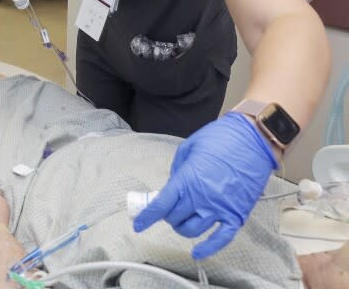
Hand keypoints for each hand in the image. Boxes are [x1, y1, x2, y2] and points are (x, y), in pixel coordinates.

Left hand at [133, 113, 277, 259]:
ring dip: (182, 228)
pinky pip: (221, 238)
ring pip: (193, 230)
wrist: (254, 139)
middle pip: (175, 218)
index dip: (147, 217)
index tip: (139, 224)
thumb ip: (177, 171)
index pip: (161, 205)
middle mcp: (202, 197)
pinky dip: (209, 248)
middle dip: (167, 216)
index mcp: (187, 180)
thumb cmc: (221, 139)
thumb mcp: (189, 148)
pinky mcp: (237, 214)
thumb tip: (172, 186)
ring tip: (181, 220)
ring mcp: (220, 208)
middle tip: (167, 210)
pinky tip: (198, 252)